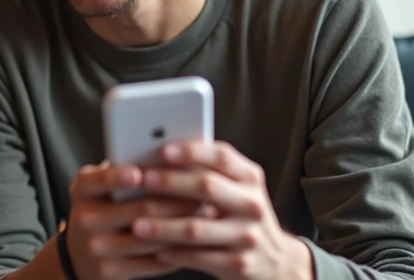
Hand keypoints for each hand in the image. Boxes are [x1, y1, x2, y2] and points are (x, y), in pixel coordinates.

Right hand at [65, 162, 213, 279]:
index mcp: (82, 190)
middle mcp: (84, 219)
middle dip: (176, 200)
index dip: (116, 177)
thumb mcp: (104, 187)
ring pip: (150, 237)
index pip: (97, 180)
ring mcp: (96, 248)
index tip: (138, 173)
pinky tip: (194, 239)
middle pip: (138, 209)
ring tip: (207, 213)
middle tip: (204, 192)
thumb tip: (172, 157)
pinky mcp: (110, 271)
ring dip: (183, 225)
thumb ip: (128, 171)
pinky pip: (153, 261)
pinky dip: (178, 250)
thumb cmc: (104, 208)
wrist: (82, 254)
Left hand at [133, 141, 313, 279]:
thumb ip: (209, 171)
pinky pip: (199, 257)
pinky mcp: (239, 264)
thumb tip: (160, 152)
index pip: (221, 156)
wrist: (276, 262)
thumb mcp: (236, 189)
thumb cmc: (241, 216)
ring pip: (197, 228)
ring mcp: (247, 236)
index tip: (163, 149)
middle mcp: (252, 204)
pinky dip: (175, 253)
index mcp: (249, 178)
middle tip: (142, 180)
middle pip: (207, 187)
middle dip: (171, 182)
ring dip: (163, 226)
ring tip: (137, 224)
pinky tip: (156, 250)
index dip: (192, 151)